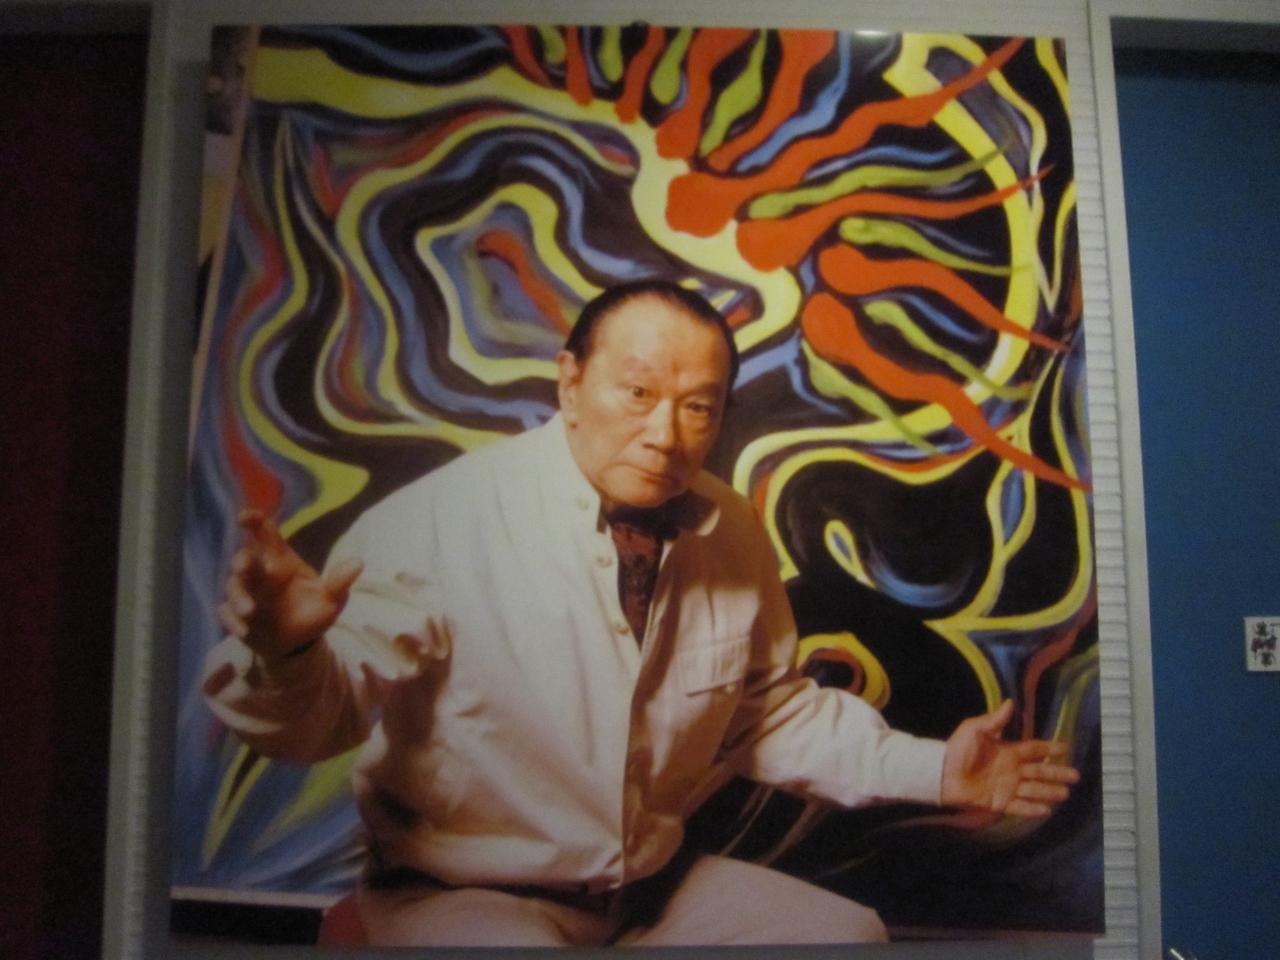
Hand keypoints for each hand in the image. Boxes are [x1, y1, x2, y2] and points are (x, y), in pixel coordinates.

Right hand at [218, 510, 362, 662]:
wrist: (298, 645)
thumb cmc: (313, 614)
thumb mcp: (331, 601)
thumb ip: (339, 582)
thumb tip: (359, 562)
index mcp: (282, 562)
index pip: (266, 535)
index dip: (254, 522)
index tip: (244, 517)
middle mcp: (260, 574)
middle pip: (244, 559)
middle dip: (241, 561)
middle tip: (243, 568)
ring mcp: (246, 594)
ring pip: (234, 587)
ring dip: (239, 597)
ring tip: (251, 612)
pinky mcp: (236, 615)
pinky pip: (227, 614)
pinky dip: (232, 621)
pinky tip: (243, 631)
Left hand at [940, 699, 1079, 817]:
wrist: (941, 772)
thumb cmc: (958, 749)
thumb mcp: (975, 729)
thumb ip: (995, 720)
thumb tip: (1010, 701)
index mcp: (1008, 751)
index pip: (1033, 750)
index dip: (1049, 749)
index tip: (1066, 748)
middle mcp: (1011, 770)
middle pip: (1040, 772)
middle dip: (1057, 773)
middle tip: (1076, 776)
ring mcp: (1007, 787)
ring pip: (1034, 790)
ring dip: (1050, 792)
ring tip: (1066, 794)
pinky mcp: (999, 802)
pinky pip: (1020, 806)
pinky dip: (1032, 808)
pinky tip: (1046, 810)